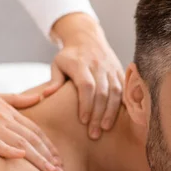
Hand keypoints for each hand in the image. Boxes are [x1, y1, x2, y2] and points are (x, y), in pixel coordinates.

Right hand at [0, 91, 62, 170]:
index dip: (49, 146)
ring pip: (19, 142)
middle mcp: (3, 117)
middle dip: (49, 156)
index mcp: (8, 110)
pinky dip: (8, 149)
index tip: (59, 160)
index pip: (35, 131)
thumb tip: (39, 97)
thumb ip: (17, 100)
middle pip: (32, 138)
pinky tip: (21, 157)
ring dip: (37, 158)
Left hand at [43, 13, 124, 139]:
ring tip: (105, 128)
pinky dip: (122, 104)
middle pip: (102, 92)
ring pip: (116, 92)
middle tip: (93, 134)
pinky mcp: (120, 71)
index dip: (86, 104)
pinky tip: (118, 118)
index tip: (83, 121)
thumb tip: (46, 95)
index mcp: (81, 63)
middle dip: (99, 114)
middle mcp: (99, 65)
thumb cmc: (69, 55)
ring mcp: (111, 68)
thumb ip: (54, 80)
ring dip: (111, 112)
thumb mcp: (57, 64)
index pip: (87, 86)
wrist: (87, 36)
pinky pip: (124, 88)